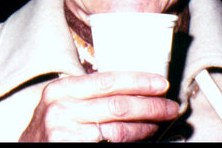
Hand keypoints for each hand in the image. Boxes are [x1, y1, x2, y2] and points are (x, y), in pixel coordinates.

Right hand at [19, 71, 180, 141]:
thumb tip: (129, 89)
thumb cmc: (51, 127)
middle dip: (150, 105)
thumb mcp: (62, 103)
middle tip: (170, 106)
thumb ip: (86, 94)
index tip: (160, 83)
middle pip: (117, 104)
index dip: (137, 81)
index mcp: (61, 89)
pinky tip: (143, 136)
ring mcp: (65, 130)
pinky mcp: (70, 146)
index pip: (107, 80)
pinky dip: (132, 140)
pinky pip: (111, 144)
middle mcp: (61, 108)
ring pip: (118, 128)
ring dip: (146, 126)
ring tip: (159, 123)